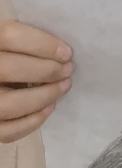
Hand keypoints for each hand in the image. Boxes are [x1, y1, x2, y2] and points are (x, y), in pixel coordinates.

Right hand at [0, 20, 72, 143]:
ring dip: (44, 96)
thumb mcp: (12, 39)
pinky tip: (49, 108)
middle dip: (47, 71)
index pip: (12, 36)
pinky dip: (32, 121)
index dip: (43, 44)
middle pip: (12, 69)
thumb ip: (29, 39)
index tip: (67, 53)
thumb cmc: (10, 54)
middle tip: (68, 70)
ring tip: (64, 87)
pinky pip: (7, 131)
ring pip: (10, 104)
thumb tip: (62, 50)